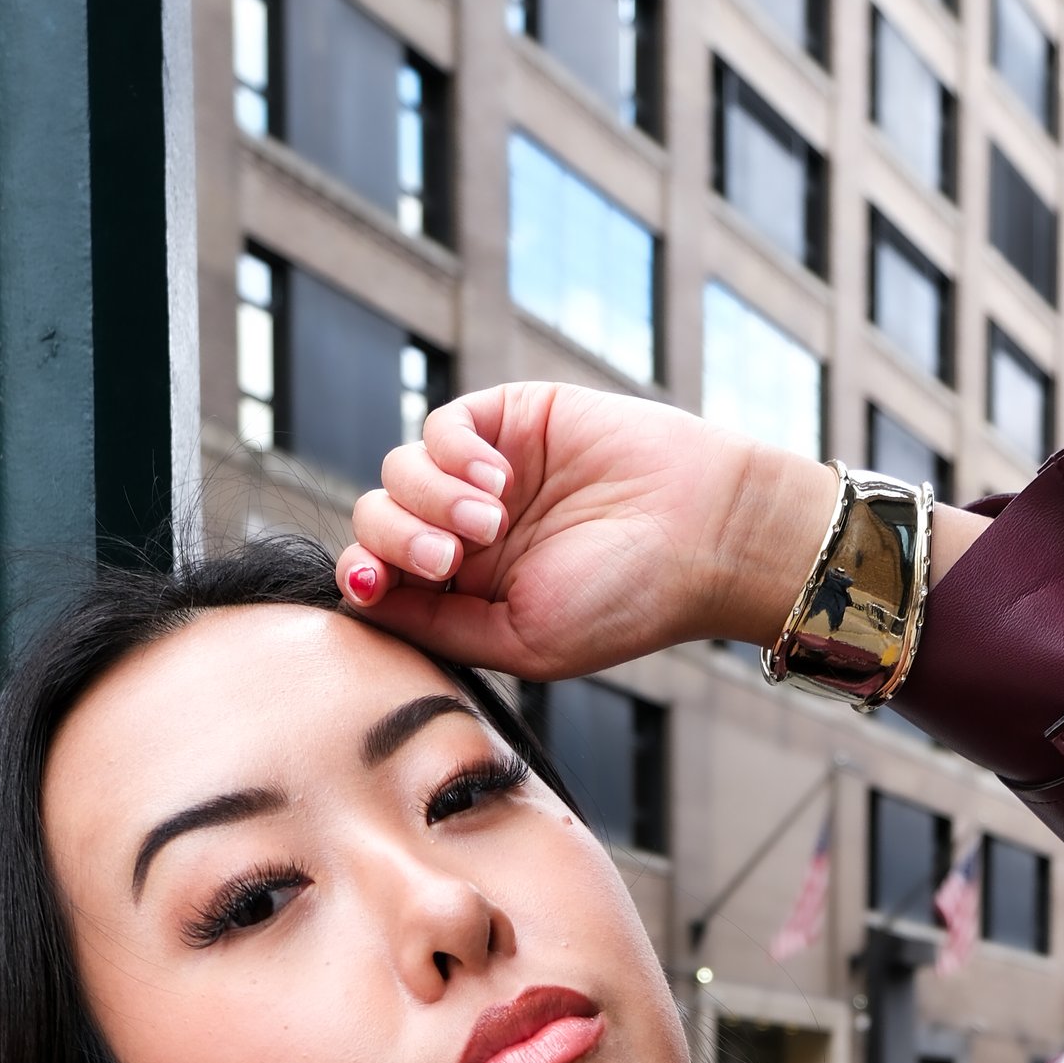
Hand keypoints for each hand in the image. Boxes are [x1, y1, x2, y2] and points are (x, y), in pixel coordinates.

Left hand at [334, 384, 839, 680]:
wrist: (704, 535)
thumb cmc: (626, 602)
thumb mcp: (521, 642)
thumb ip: (436, 626)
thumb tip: (359, 598)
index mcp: (465, 594)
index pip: (379, 576)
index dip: (362, 574)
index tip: (376, 581)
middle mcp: (466, 534)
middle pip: (377, 521)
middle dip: (397, 539)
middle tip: (450, 557)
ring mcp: (485, 475)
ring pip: (400, 472)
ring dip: (431, 498)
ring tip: (492, 519)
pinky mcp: (510, 420)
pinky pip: (441, 425)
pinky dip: (453, 453)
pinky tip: (499, 481)